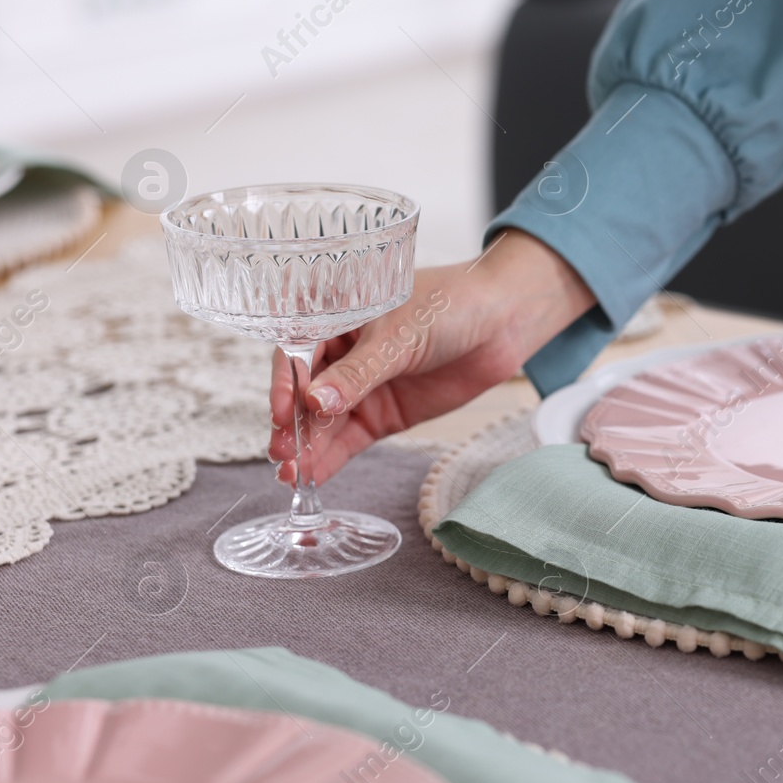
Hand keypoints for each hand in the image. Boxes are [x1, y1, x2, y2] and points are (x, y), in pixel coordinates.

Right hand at [268, 229, 594, 484]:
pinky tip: (311, 476)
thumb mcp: (400, 337)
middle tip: (282, 452)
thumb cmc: (448, 306)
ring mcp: (360, 388)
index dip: (284, 384)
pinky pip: (348, 440)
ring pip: (324, 422)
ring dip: (307, 447)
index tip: (281, 413)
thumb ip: (358, 373)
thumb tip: (315, 403)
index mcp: (333, 318)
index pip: (296, 353)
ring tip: (290, 474)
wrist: (501, 323)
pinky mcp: (382, 415)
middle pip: (304, 394)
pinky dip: (330, 458)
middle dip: (292, 424)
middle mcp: (339, 355)